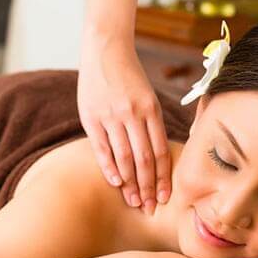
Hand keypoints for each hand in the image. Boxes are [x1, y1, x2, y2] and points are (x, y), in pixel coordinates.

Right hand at [78, 34, 170, 214]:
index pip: (161, 151)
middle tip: (150, 208)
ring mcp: (111, 116)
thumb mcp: (147, 96)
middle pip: (144, 159)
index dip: (164, 177)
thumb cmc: (128, 76)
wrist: (105, 49)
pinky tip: (115, 183)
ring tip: (134, 202)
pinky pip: (102, 148)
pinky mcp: (91, 117)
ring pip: (124, 157)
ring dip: (130, 183)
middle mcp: (132, 114)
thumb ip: (151, 124)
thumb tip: (158, 156)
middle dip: (148, 187)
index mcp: (151, 110)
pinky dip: (109, 168)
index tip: (165, 197)